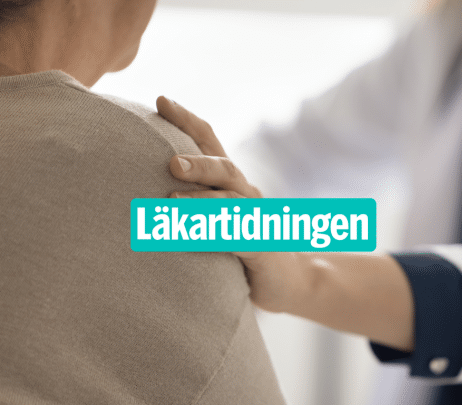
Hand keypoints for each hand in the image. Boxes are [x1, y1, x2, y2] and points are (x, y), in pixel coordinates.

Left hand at [156, 96, 304, 312]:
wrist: (290, 278)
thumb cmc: (243, 244)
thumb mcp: (217, 214)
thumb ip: (190, 197)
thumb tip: (137, 182)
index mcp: (230, 181)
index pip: (209, 141)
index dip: (188, 119)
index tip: (160, 100)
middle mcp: (245, 193)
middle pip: (223, 168)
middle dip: (197, 163)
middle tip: (170, 162)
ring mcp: (255, 218)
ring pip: (230, 201)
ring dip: (201, 200)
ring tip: (171, 201)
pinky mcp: (261, 245)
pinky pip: (238, 237)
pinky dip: (214, 235)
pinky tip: (192, 237)